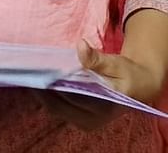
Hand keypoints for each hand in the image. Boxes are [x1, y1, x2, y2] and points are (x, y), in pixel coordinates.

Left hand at [38, 40, 166, 130]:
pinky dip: (50, 96)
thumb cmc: (128, 74)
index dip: (53, 84)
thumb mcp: (116, 63)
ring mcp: (85, 122)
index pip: (70, 97)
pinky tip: (41, 82)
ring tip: (31, 75)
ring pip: (57, 108)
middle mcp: (92, 120)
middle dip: (43, 89)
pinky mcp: (80, 120)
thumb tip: (81, 46)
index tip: (39, 71)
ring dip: (44, 93)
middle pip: (59, 105)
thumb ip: (97, 59)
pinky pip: (60, 108)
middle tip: (28, 71)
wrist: (139, 87)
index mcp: (103, 107)